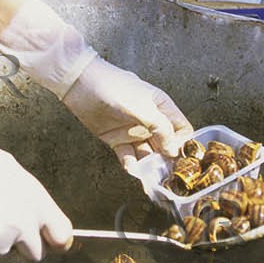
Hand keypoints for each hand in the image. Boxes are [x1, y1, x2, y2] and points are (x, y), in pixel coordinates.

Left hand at [0, 0, 188, 166]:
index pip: (181, 129)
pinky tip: (130, 167)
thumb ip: (161, 129)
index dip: (183, 144)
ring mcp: (133, 131)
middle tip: (166, 177)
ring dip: (149, 166)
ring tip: (149, 178)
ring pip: (147, 153)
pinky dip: (130, 163)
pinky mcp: (117, 139)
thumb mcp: (143, 107)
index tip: (180, 159)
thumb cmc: (114, 88)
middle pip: (165, 145)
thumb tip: (174, 150)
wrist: (80, 84)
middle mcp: (150, 121)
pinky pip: (128, 155)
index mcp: (161, 107)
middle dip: (166, 161)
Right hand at [0, 101, 72, 258]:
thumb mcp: (6, 168)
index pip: (60, 232)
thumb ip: (27, 197)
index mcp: (33, 197)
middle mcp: (21, 221)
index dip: (54, 240)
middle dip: (18, 245)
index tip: (50, 243)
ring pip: (0, 255)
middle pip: (33, 253)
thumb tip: (38, 218)